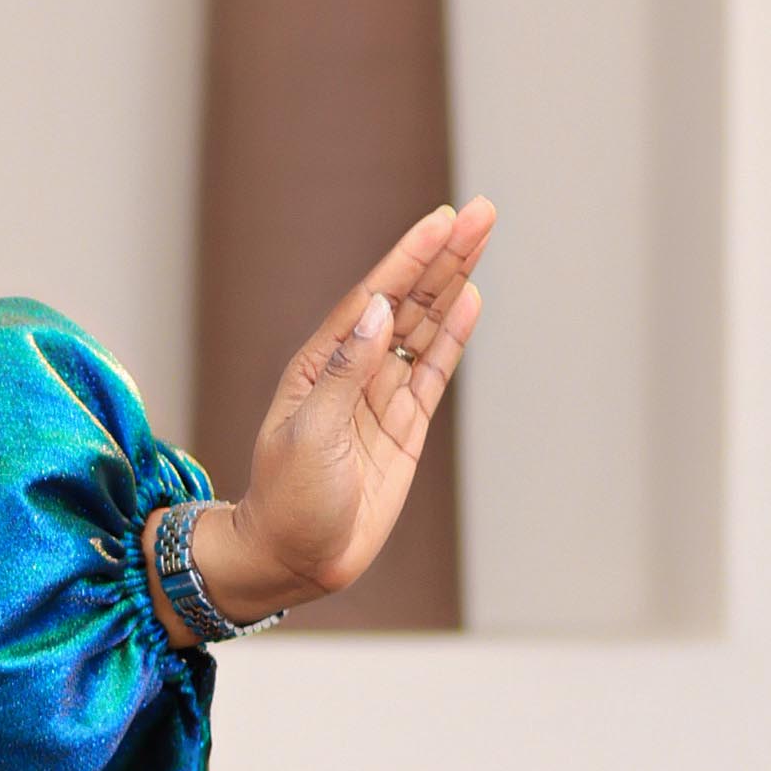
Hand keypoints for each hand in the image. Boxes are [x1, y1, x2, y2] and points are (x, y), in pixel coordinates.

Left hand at [192, 201, 494, 623]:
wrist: (295, 559)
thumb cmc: (288, 499)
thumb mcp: (310, 435)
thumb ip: (346, 374)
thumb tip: (377, 312)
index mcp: (320, 365)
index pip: (372, 299)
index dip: (408, 258)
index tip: (441, 219)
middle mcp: (352, 372)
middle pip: (408, 302)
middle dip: (443, 256)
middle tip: (482, 211)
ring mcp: (381, 397)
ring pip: (425, 329)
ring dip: (454, 284)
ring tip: (480, 237)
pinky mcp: (405, 428)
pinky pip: (433, 372)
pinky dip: (453, 337)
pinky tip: (470, 299)